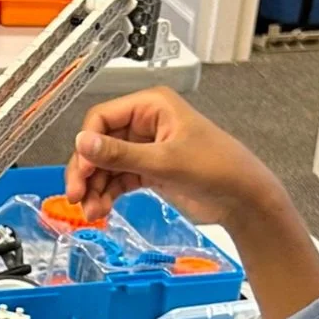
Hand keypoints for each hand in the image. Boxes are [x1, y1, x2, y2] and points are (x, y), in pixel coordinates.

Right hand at [65, 87, 285, 231]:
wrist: (242, 198)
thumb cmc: (216, 168)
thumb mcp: (164, 161)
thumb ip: (120, 154)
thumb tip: (82, 143)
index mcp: (151, 106)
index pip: (102, 118)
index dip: (87, 146)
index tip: (82, 172)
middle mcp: (145, 123)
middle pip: (99, 144)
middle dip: (87, 172)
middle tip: (77, 196)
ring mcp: (145, 148)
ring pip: (106, 166)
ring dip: (95, 188)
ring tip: (92, 212)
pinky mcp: (148, 170)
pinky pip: (118, 180)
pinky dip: (107, 195)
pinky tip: (102, 210)